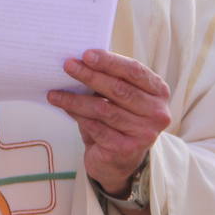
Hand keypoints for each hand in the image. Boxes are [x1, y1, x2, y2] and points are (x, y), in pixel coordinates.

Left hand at [47, 49, 170, 195]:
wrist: (119, 160)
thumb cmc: (118, 118)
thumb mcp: (120, 97)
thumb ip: (110, 79)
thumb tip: (79, 62)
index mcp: (159, 92)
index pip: (134, 71)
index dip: (110, 61)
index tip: (86, 54)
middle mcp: (157, 113)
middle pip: (119, 89)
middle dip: (90, 76)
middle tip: (68, 65)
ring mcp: (144, 133)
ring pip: (104, 109)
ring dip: (76, 98)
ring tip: (55, 92)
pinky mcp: (126, 149)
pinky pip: (96, 127)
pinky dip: (77, 115)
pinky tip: (63, 107)